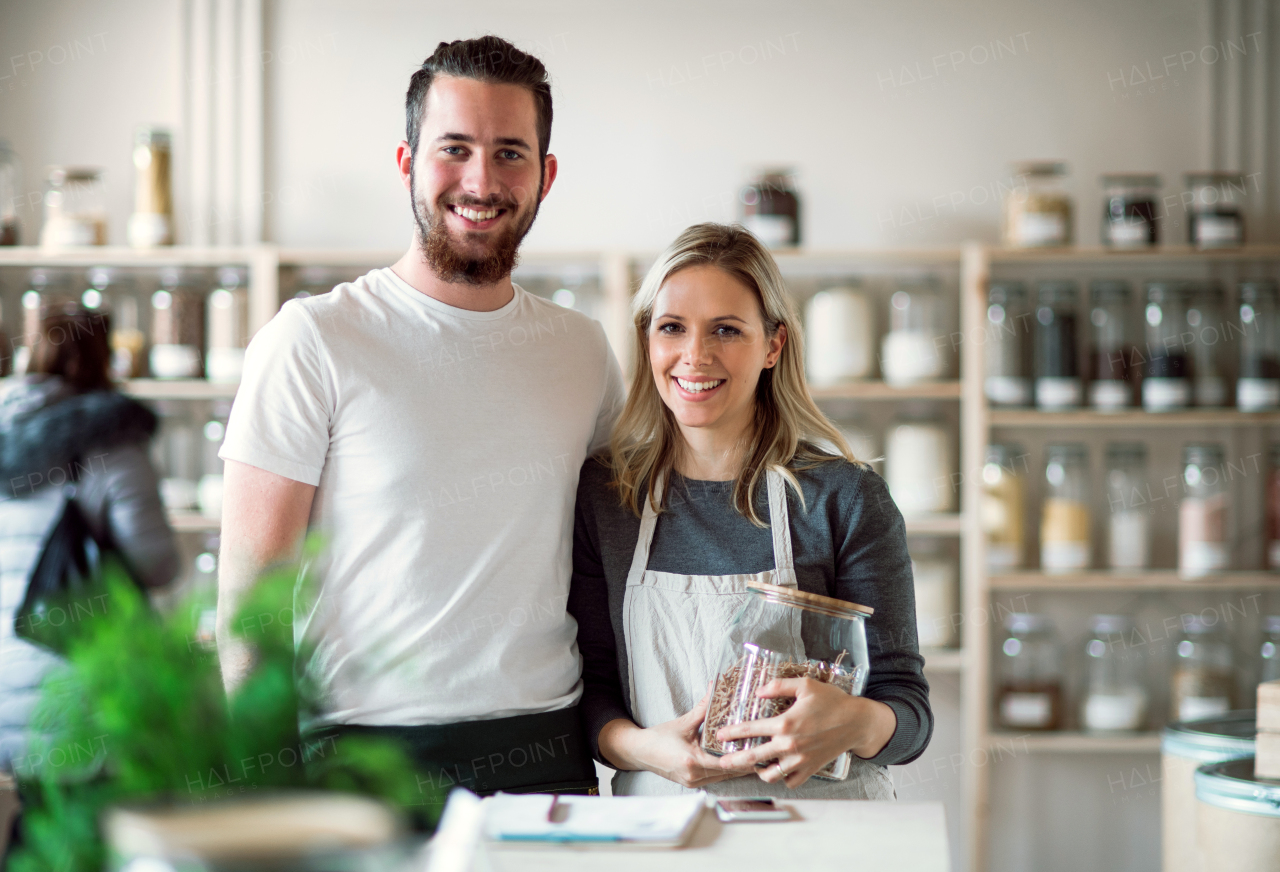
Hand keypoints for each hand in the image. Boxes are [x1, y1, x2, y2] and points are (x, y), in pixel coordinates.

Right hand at [598, 692, 756, 788]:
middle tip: (765, 753)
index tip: (761, 749)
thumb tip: (716, 686)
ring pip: (724, 777)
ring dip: (739, 768)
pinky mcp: (693, 784)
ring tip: (757, 757)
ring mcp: (693, 782)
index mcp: (692, 761)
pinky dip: (727, 770)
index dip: (745, 757)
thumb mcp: (683, 722)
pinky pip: (716, 778)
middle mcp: (694, 776)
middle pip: (729, 772)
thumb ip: (703, 708)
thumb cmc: (659, 737)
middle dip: (747, 763)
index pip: (726, 762)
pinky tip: (738, 762)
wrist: (639, 752)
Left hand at [714, 678, 896, 788]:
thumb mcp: (805, 685)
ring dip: (758, 771)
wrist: (856, 722)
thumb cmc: (832, 701)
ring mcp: (800, 760)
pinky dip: (782, 778)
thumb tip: (758, 692)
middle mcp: (789, 745)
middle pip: (754, 757)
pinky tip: (777, 770)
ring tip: (752, 767)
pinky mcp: (810, 768)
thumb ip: (778, 686)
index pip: (751, 730)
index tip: (719, 735)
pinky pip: (790, 780)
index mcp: (785, 723)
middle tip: (722, 762)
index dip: (732, 733)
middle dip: (734, 760)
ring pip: (771, 774)